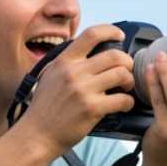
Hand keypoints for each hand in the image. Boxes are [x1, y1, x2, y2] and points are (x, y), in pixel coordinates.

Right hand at [21, 25, 136, 155]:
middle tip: (126, 71)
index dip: (111, 31)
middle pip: (115, 55)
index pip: (92, 34)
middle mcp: (74, 72)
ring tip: (125, 88)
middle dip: (127, 62)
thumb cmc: (44, 108)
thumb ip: (68, 62)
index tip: (120, 36)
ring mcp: (83, 90)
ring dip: (129, 81)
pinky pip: (122, 99)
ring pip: (122, 74)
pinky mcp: (92, 108)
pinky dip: (128, 102)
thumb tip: (89, 51)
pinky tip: (123, 104)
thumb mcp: (51, 75)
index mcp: (64, 61)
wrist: (36, 134)